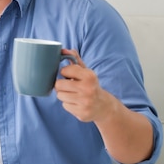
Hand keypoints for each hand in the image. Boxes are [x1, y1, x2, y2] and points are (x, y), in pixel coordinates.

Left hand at [54, 49, 153, 163]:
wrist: (104, 106)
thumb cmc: (90, 86)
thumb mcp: (86, 72)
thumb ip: (75, 60)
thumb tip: (65, 49)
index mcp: (89, 76)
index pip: (64, 70)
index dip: (64, 73)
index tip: (70, 75)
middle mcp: (88, 89)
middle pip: (58, 85)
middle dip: (62, 86)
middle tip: (70, 87)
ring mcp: (85, 102)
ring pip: (60, 96)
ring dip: (64, 95)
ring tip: (74, 95)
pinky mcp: (82, 113)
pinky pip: (64, 106)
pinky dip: (68, 104)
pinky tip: (77, 103)